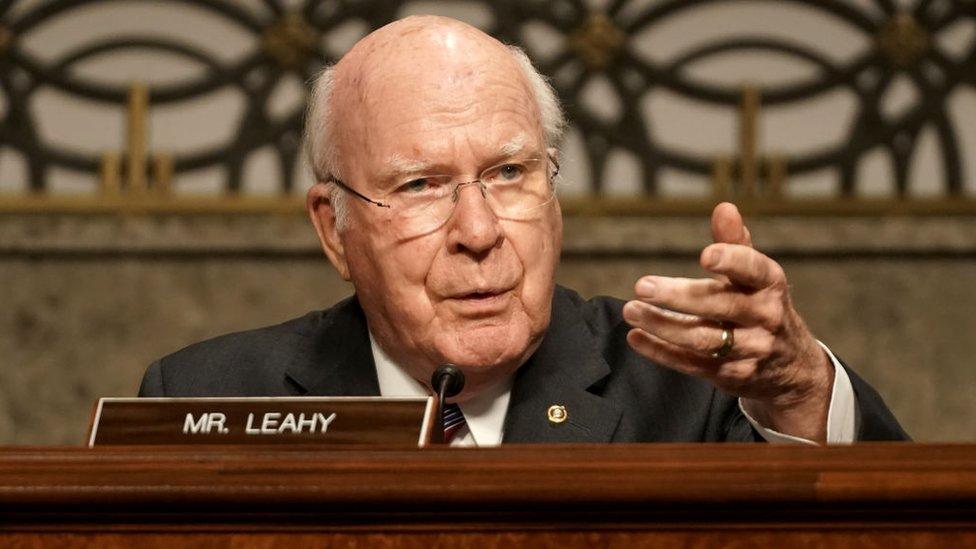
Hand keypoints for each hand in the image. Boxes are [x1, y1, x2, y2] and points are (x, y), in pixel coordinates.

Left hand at [622, 202, 833, 441]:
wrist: (792, 367)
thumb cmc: (762, 306)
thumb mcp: (757, 276)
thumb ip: (736, 243)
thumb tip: (723, 206)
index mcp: (770, 285)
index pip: (755, 270)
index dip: (732, 261)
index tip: (704, 255)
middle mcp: (764, 318)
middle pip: (720, 306)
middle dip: (679, 297)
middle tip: (642, 286)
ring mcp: (750, 350)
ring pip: (703, 339)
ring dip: (663, 326)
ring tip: (631, 310)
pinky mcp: (731, 376)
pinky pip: (692, 365)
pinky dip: (661, 352)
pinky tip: (636, 337)